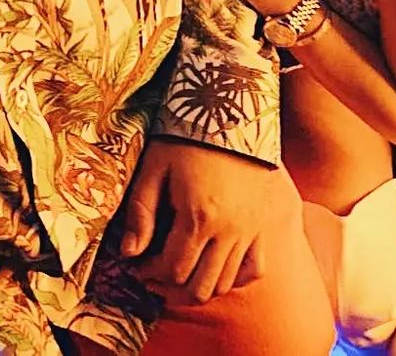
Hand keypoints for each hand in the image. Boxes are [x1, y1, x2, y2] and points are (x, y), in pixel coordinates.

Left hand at [120, 138, 271, 302]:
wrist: (229, 107)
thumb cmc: (186, 135)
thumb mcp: (155, 167)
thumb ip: (141, 212)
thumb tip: (128, 252)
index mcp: (199, 217)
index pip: (172, 269)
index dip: (149, 273)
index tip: (138, 265)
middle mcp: (229, 230)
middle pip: (200, 286)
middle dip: (172, 287)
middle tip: (155, 274)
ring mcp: (252, 229)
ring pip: (225, 282)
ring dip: (199, 283)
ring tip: (181, 270)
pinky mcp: (266, 221)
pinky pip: (256, 268)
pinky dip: (236, 276)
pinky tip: (217, 265)